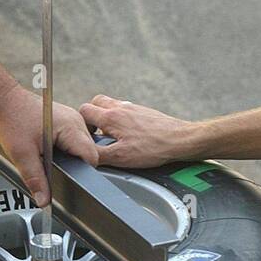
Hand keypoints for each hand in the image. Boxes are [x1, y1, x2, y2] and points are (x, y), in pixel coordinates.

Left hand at [0, 84, 98, 206]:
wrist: (5, 101)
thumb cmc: (12, 120)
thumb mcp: (22, 154)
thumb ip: (35, 179)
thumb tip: (44, 200)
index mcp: (71, 128)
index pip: (91, 157)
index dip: (82, 172)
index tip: (70, 180)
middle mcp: (76, 121)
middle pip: (90, 153)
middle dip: (76, 166)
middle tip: (56, 169)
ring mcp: (74, 119)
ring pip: (84, 146)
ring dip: (72, 157)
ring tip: (53, 158)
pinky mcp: (68, 120)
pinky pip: (76, 139)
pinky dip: (68, 149)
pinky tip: (54, 150)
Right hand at [78, 95, 196, 168]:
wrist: (180, 140)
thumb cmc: (153, 148)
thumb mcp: (120, 157)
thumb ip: (98, 154)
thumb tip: (84, 155)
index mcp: (111, 117)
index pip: (84, 110)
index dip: (80, 124)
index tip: (85, 137)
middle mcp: (121, 108)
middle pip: (96, 102)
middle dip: (91, 116)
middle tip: (94, 133)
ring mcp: (133, 108)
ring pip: (111, 105)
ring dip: (106, 116)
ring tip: (110, 134)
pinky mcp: (143, 112)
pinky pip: (125, 110)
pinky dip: (121, 119)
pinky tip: (128, 134)